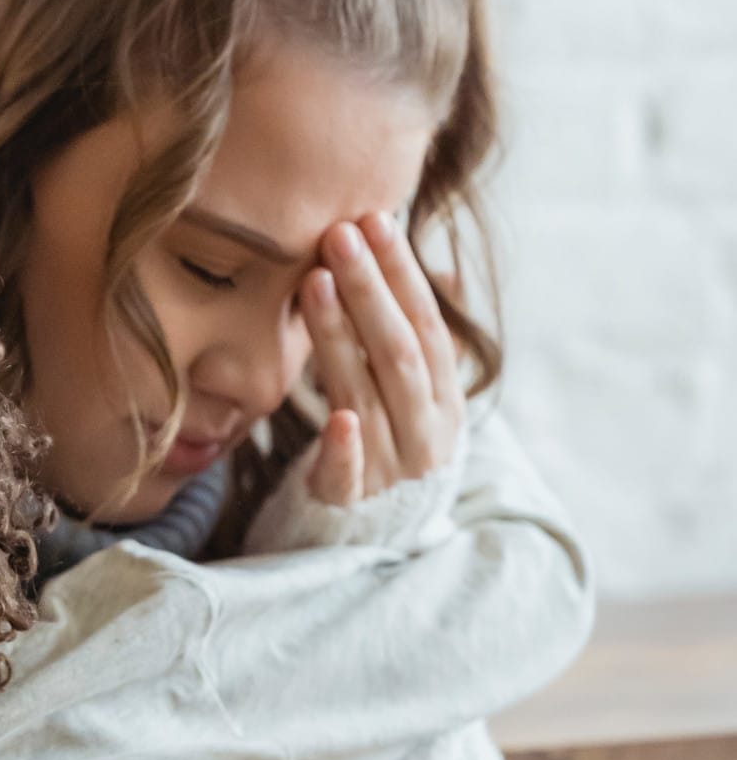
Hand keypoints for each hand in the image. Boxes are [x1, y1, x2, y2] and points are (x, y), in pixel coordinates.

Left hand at [299, 212, 465, 505]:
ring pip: (366, 394)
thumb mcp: (407, 396)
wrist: (374, 538)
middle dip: (370, 289)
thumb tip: (437, 267)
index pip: (424, 325)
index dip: (401, 273)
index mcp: (443, 399)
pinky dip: (344, 447)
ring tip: (315, 281)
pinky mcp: (351, 502)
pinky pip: (349, 475)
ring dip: (342, 337)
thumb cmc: (385, 448)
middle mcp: (427, 430)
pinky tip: (336, 418)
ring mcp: (391, 468)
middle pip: (398, 351)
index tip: (374, 220)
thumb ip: (409, 341)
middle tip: (338, 234)